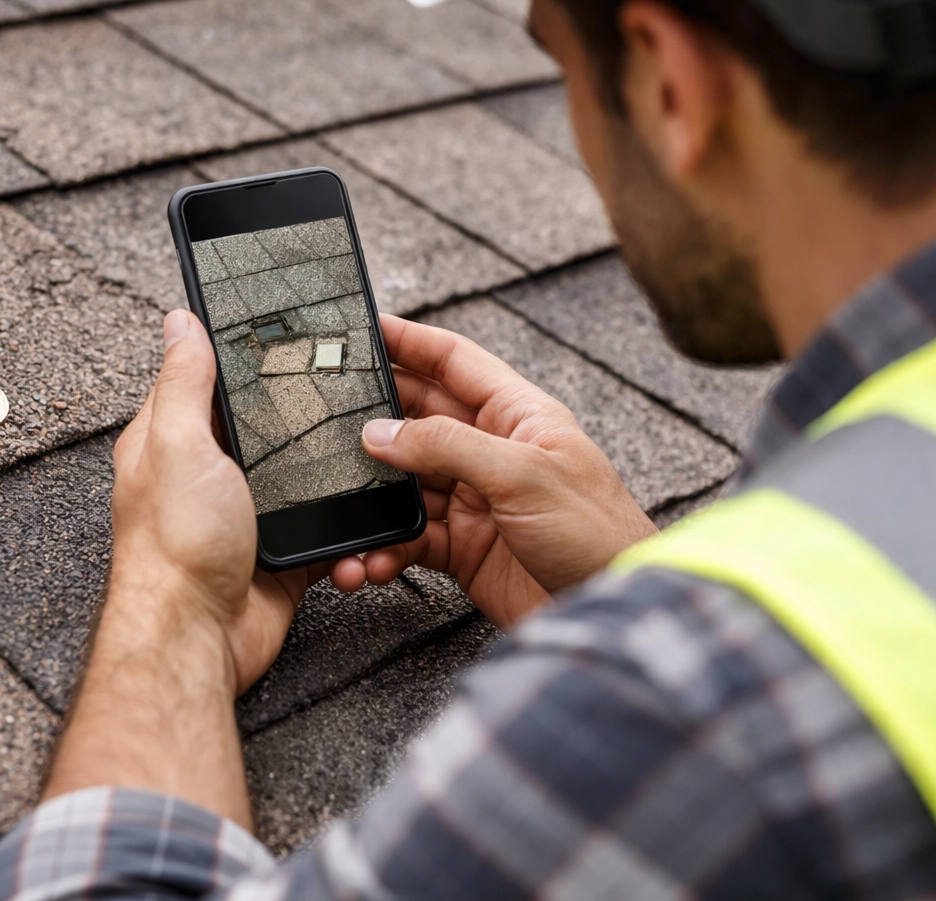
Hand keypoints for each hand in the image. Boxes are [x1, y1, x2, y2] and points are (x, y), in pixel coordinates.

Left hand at [44, 310, 331, 824]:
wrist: (197, 639)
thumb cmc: (175, 547)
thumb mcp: (179, 444)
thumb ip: (185, 382)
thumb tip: (180, 321)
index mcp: (172, 440)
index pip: (208, 381)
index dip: (244, 359)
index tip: (288, 339)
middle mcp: (206, 476)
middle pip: (266, 429)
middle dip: (303, 419)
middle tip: (343, 400)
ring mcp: (244, 517)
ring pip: (302, 480)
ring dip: (330, 478)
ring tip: (361, 462)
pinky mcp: (276, 556)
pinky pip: (321, 532)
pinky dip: (343, 532)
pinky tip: (355, 527)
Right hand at [340, 315, 656, 627]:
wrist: (610, 609)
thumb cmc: (596, 533)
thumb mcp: (521, 473)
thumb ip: (446, 445)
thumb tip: (380, 432)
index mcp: (517, 415)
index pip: (454, 360)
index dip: (409, 340)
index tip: (364, 327)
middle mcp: (493, 451)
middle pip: (419, 417)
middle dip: (375, 417)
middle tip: (326, 411)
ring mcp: (476, 499)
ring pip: (406, 484)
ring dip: (372, 497)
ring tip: (342, 506)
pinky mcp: (464, 548)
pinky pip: (409, 538)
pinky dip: (386, 548)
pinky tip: (372, 560)